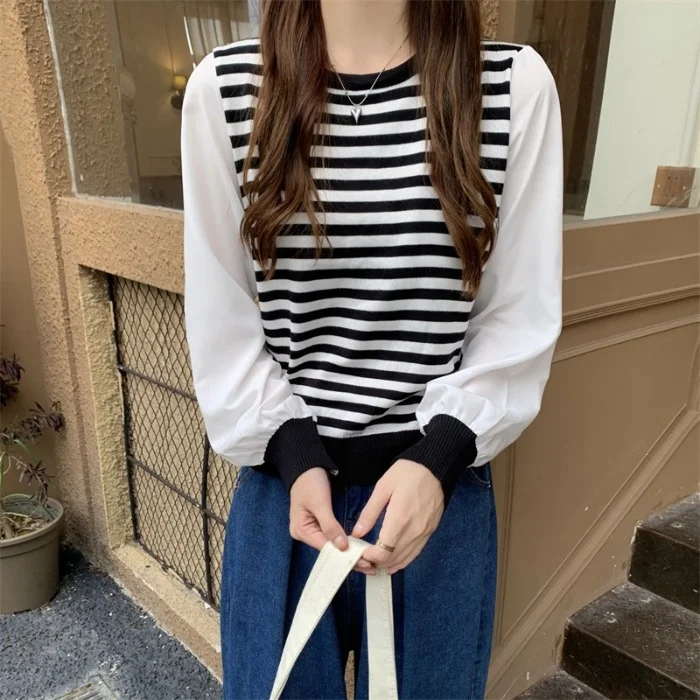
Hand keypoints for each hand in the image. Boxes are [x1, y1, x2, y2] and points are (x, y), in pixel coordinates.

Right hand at [289, 467, 374, 573]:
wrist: (306, 465)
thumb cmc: (310, 481)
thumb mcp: (320, 503)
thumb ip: (330, 525)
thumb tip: (342, 547)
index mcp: (301, 530)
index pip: (325, 548)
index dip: (343, 555)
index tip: (362, 561)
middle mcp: (305, 533)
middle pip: (328, 549)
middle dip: (347, 557)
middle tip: (369, 565)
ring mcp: (312, 528)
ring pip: (332, 545)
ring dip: (348, 551)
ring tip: (367, 561)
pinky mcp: (319, 523)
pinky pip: (333, 537)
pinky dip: (344, 543)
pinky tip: (357, 549)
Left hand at [351, 459, 443, 574]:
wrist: (435, 468)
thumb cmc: (408, 473)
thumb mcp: (383, 487)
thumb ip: (370, 512)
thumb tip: (357, 533)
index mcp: (400, 519)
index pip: (383, 553)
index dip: (368, 557)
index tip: (359, 551)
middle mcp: (414, 531)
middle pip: (392, 560)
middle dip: (374, 563)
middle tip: (362, 556)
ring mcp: (424, 533)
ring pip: (404, 560)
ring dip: (387, 564)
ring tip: (373, 560)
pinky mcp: (429, 532)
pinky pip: (414, 554)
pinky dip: (401, 560)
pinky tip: (391, 561)